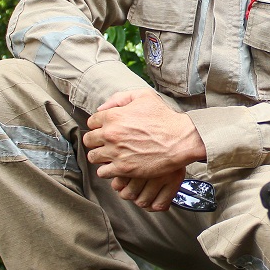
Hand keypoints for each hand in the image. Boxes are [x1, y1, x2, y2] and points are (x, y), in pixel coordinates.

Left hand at [83, 90, 205, 209]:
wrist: (180, 140)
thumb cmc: (164, 118)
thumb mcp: (144, 96)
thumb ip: (120, 98)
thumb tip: (102, 108)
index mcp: (113, 116)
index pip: (91, 122)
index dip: (99, 126)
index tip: (107, 130)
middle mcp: (111, 134)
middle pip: (89, 140)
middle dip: (96, 141)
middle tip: (107, 143)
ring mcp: (116, 152)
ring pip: (93, 157)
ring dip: (100, 156)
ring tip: (110, 156)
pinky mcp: (123, 168)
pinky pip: (103, 172)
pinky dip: (107, 170)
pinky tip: (116, 166)